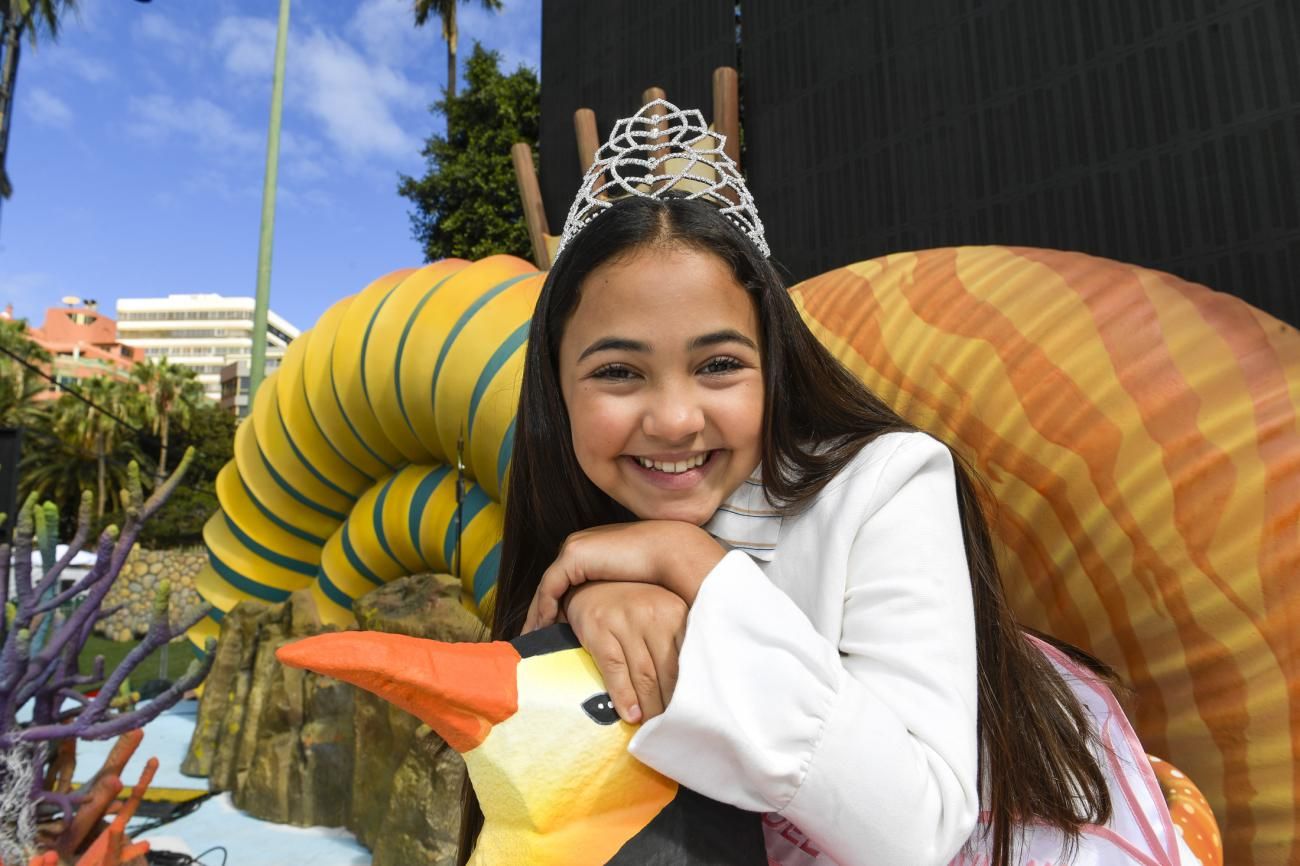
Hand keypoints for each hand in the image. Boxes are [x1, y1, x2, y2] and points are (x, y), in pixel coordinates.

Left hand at [523, 521, 724, 633]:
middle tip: (532, 637)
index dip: (555, 607)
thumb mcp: (627, 587)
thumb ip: (613, 597)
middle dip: (541, 612)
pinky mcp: (574, 556)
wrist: (669, 551)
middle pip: (550, 585)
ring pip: (547, 587)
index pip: (563, 583)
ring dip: (538, 614)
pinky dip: (545, 608)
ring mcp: (573, 548)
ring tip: (534, 638)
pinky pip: (551, 587)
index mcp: (589, 551)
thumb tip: (608, 622)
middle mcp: (577, 545)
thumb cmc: (656, 572)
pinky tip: (545, 628)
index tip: (548, 630)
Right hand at [563, 582, 686, 723]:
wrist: (590, 583)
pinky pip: (615, 670)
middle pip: (668, 671)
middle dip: (671, 705)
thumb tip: (693, 687)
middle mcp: (652, 614)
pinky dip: (624, 696)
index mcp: (674, 612)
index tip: (693, 714)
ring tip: (653, 728)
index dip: (690, 691)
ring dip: (650, 707)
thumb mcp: (660, 613)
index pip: (688, 659)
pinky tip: (630, 715)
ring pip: (644, 675)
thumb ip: (676, 642)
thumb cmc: (631, 605)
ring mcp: (624, 621)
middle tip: (674, 729)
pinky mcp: (599, 629)